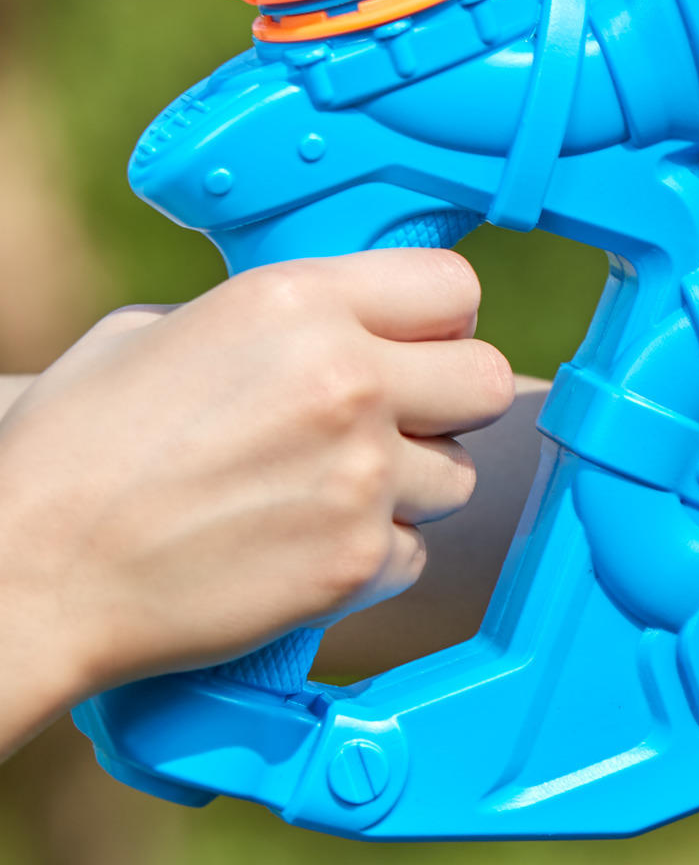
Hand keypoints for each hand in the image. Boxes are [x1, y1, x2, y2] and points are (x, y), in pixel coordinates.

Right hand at [0, 250, 511, 755]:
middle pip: (487, 380)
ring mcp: (359, 474)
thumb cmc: (72, 453)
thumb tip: (333, 323)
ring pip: (457, 476)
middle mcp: (346, 379)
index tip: (414, 344)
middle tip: (395, 423)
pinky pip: (415, 552)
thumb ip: (268, 322)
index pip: (455, 287)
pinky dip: (372, 558)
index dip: (440, 320)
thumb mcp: (155, 332)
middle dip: (448, 403)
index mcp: (297, 302)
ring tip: (324, 494)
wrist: (28, 577)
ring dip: (409, 487)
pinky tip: (301, 549)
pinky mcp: (355, 560)